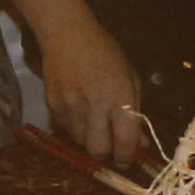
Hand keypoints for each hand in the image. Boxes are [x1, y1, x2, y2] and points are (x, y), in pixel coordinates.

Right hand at [26, 0, 160, 174]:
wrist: (67, 34)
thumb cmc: (106, 53)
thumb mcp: (129, 78)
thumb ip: (135, 113)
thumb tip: (141, 143)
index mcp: (119, 96)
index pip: (124, 141)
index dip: (127, 158)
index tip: (127, 160)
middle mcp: (94, 104)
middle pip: (98, 150)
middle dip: (106, 155)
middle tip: (111, 148)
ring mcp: (71, 106)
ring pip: (80, 142)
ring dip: (90, 140)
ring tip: (95, 124)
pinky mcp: (53, 105)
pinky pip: (65, 130)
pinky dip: (75, 128)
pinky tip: (79, 112)